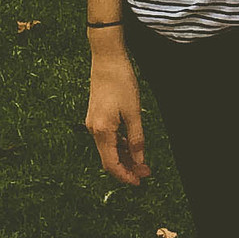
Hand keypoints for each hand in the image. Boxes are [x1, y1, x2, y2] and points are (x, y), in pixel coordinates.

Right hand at [85, 38, 151, 185]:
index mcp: (102, 131)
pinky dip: (119, 144)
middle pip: (108, 159)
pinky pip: (106, 137)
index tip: (139, 181)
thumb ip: (136, 138)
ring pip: (107, 149)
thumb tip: (139, 160)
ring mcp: (93, 122)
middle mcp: (93, 129)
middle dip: (126, 168)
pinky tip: (131, 144)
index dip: (125, 176)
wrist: (107, 58)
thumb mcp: (134, 112)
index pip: (111, 164)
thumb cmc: (120, 81)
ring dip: (123, 156)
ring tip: (141, 160)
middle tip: (145, 171)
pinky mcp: (96, 115)